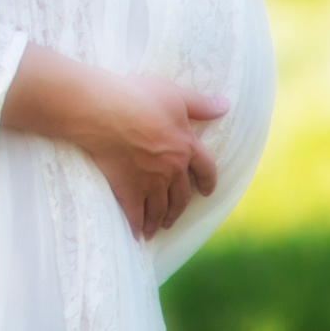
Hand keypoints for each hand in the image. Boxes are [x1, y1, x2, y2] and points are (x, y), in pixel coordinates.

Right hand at [0, 44, 226, 239]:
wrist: (104, 112)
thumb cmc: (139, 98)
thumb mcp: (174, 95)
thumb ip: (200, 104)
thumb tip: (225, 106)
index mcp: (186, 147)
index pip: (206, 169)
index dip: (208, 181)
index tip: (206, 191)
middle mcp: (172, 170)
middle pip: (182, 196)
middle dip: (180, 207)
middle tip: (175, 216)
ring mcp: (150, 183)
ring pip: (161, 209)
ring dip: (161, 220)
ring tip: (157, 227)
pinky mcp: (128, 190)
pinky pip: (135, 215)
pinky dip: (138, 227)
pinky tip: (137, 235)